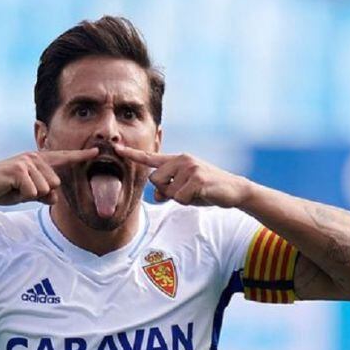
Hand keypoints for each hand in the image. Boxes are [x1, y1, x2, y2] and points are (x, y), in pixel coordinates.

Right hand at [0, 149, 97, 206]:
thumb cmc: (2, 189)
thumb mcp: (26, 194)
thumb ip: (42, 195)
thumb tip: (54, 198)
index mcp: (37, 162)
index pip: (62, 159)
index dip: (80, 156)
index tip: (98, 152)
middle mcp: (34, 158)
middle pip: (55, 184)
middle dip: (40, 194)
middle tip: (20, 190)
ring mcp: (27, 162)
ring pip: (45, 189)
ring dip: (30, 195)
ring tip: (13, 188)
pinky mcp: (19, 169)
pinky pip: (33, 192)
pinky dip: (22, 195)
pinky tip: (9, 188)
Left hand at [114, 145, 250, 207]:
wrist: (234, 190)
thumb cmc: (207, 190)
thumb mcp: (184, 190)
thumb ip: (168, 190)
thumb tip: (157, 196)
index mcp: (177, 160)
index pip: (150, 158)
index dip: (132, 154)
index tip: (116, 148)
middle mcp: (181, 159)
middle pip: (154, 181)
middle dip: (167, 191)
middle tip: (186, 190)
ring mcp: (190, 167)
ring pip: (167, 191)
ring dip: (179, 197)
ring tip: (196, 192)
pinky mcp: (197, 178)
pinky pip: (180, 197)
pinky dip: (188, 201)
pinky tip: (201, 195)